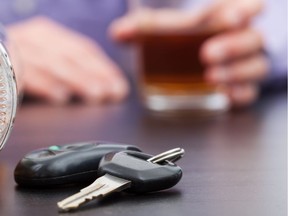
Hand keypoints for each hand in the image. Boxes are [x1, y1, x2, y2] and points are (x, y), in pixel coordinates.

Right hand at [7, 17, 128, 103]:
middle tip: (114, 93)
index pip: (83, 49)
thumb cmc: (20, 65)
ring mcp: (19, 49)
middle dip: (97, 75)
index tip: (119, 84)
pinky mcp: (5, 65)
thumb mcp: (46, 59)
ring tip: (97, 96)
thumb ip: (68, 67)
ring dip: (79, 81)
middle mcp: (36, 38)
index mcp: (48, 35)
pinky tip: (61, 98)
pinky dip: (46, 85)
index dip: (104, 67)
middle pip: (73, 56)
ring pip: (55, 64)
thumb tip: (99, 84)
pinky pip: (27, 74)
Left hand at [110, 0, 267, 107]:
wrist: (203, 56)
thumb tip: (118, 34)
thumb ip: (145, 28)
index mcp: (228, 17)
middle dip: (232, 46)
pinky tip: (225, 95)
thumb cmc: (188, 37)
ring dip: (236, 73)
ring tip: (211, 78)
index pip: (250, 8)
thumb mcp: (169, 27)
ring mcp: (245, 65)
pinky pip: (250, 92)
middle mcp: (242, 40)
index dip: (245, 11)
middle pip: (252, 40)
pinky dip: (240, 94)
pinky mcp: (242, 87)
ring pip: (255, 67)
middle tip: (207, 54)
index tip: (230, 18)